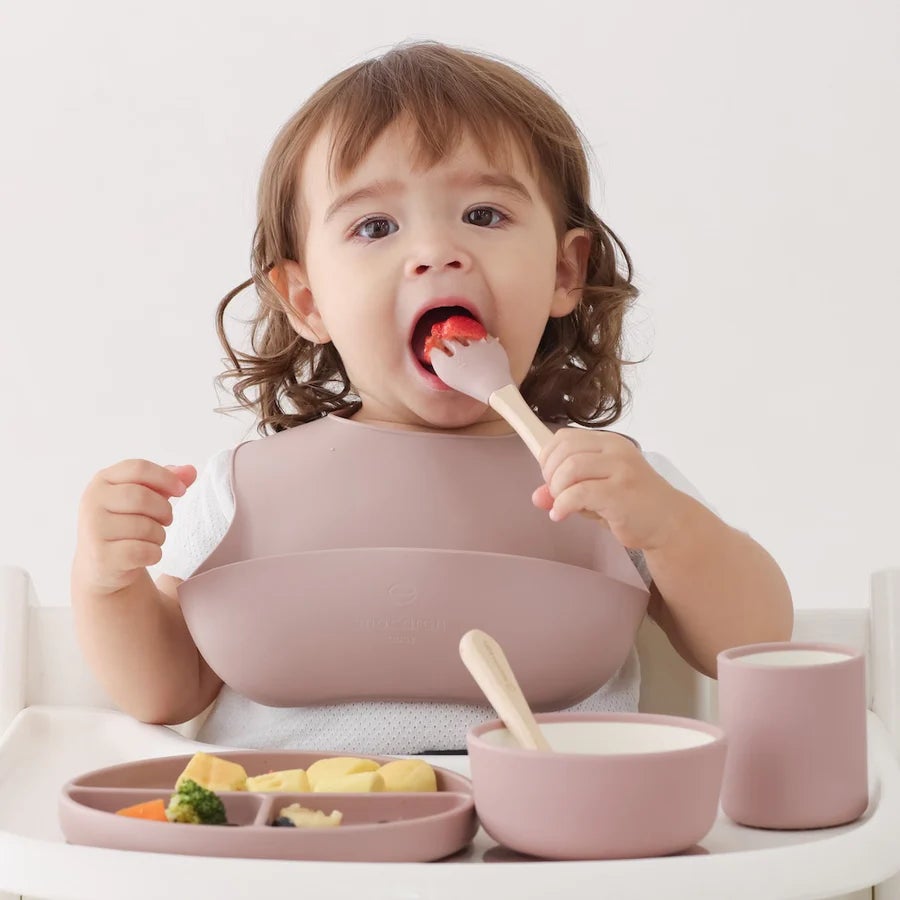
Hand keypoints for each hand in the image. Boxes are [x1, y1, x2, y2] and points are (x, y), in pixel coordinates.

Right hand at [74, 459, 196, 593]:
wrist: (101, 564)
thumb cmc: (125, 524)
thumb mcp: (143, 499)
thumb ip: (166, 482)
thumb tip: (191, 470)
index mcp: (103, 481)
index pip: (138, 468)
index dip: (166, 478)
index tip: (182, 490)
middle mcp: (92, 501)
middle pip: (143, 497)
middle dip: (164, 510)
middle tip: (166, 520)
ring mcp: (94, 529)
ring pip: (145, 527)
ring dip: (159, 535)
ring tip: (151, 539)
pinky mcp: (102, 556)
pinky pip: (143, 551)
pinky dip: (154, 554)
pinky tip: (145, 554)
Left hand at [531, 428, 684, 550]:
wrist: (669, 522)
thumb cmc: (633, 504)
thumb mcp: (594, 493)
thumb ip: (566, 490)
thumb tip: (537, 496)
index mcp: (609, 443)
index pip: (565, 437)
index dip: (548, 456)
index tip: (548, 477)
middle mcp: (616, 450)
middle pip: (565, 450)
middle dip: (550, 474)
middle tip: (554, 493)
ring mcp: (621, 470)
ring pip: (571, 468)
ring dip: (557, 489)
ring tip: (560, 505)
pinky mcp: (621, 492)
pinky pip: (580, 492)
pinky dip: (563, 505)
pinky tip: (561, 514)